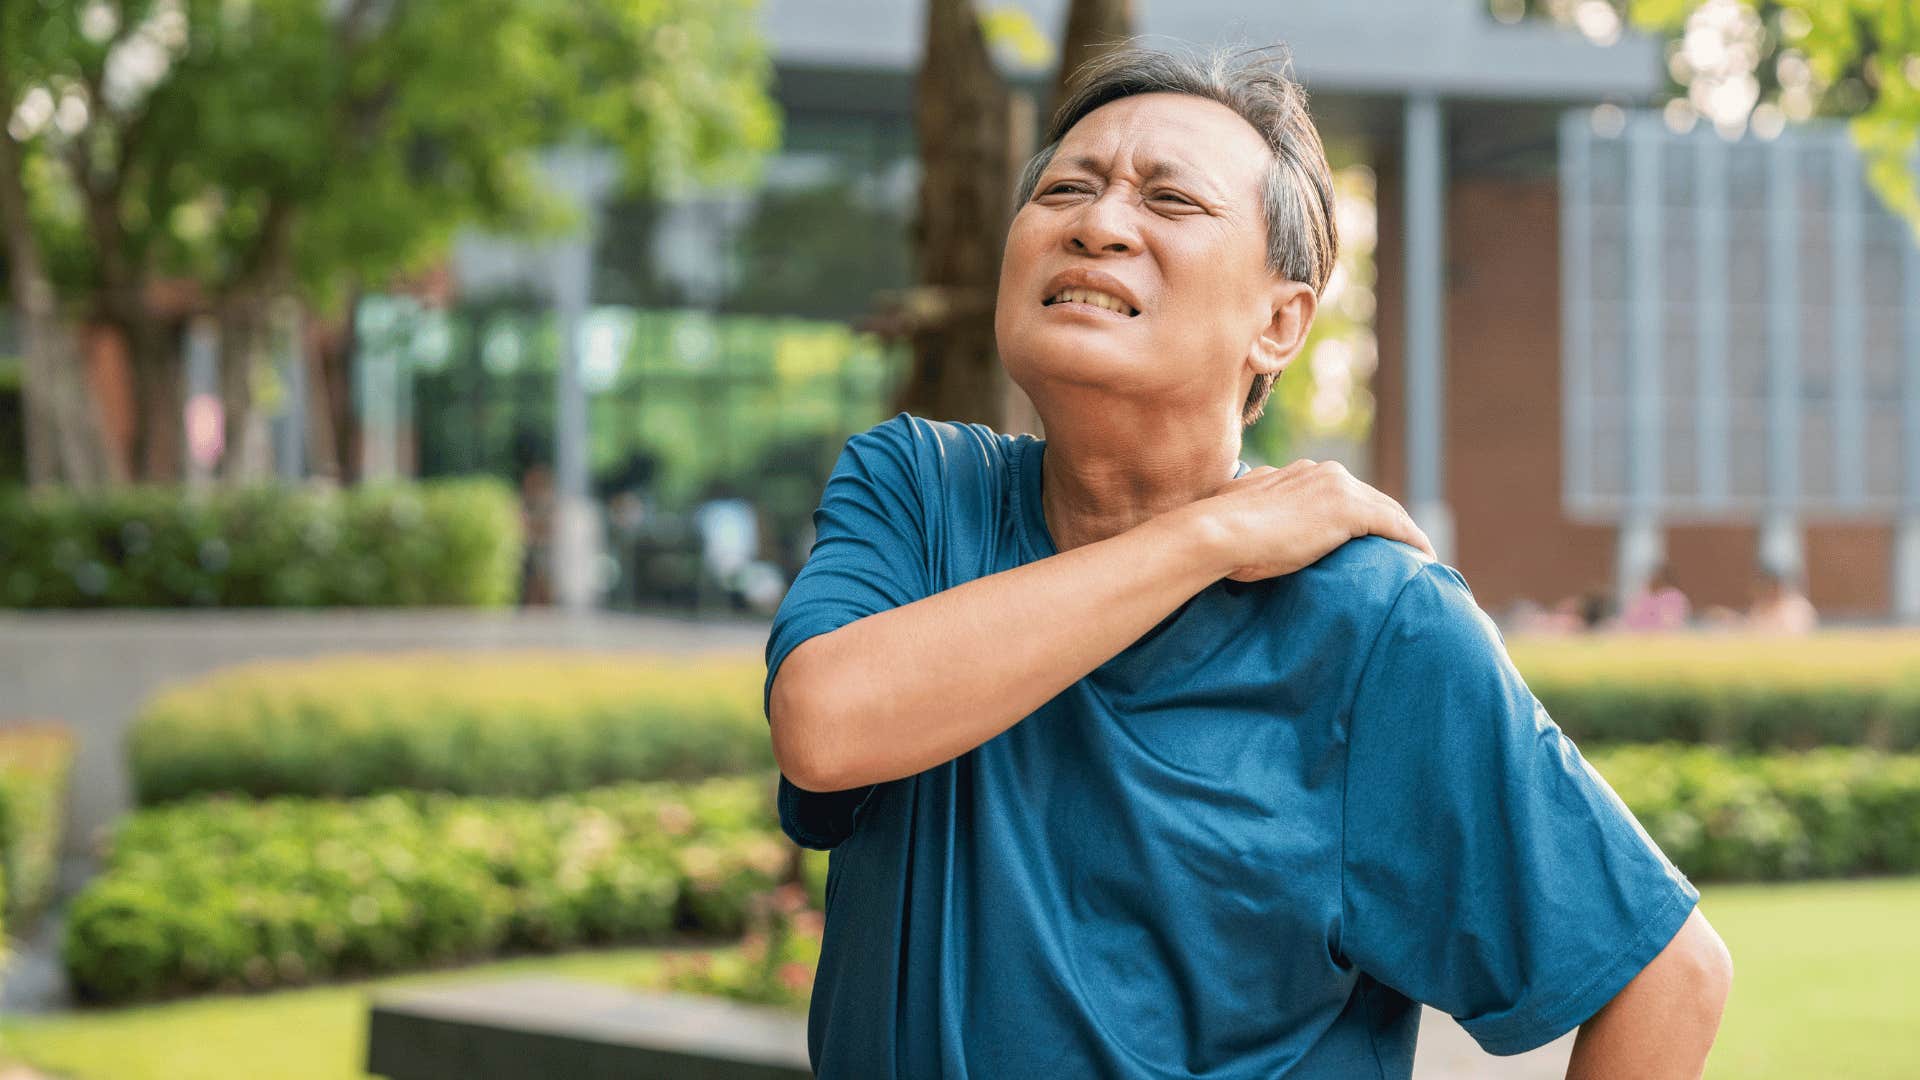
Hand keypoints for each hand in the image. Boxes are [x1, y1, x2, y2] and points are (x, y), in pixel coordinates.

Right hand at [1189, 460, 1436, 581]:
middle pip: (1370, 498)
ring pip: (1388, 510)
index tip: (1368, 536)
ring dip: (1404, 532)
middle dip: (1388, 522)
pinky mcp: (1351, 509)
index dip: (1360, 514)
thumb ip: (1257, 510)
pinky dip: (1412, 541)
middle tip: (1402, 549)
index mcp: (1300, 472)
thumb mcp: (1242, 515)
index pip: (1342, 492)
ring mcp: (1338, 487)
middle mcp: (1323, 473)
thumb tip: (1253, 522)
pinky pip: (1396, 526)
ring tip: (1418, 557)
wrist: (1221, 532)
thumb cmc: (1222, 533)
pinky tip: (1425, 558)